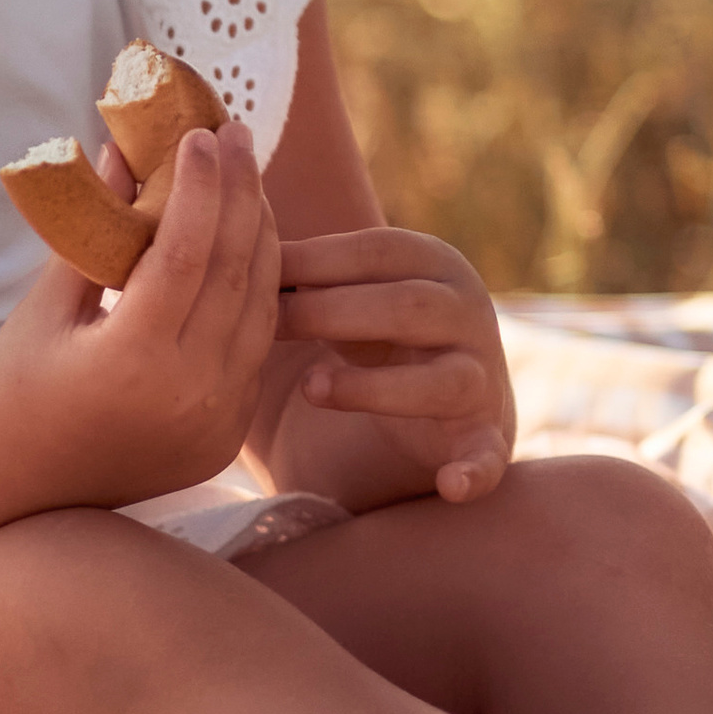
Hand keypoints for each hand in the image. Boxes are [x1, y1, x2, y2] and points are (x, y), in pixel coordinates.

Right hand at [0, 120, 281, 515]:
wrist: (21, 489)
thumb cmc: (17, 386)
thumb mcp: (45, 304)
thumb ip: (92, 228)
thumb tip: (123, 147)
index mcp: (133, 359)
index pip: (188, 250)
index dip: (201, 185)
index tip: (201, 133)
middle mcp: (188, 391)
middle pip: (237, 271)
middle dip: (242, 194)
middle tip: (237, 137)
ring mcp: (216, 417)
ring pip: (261, 306)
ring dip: (261, 237)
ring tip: (246, 180)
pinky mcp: (228, 433)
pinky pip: (256, 346)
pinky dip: (256, 290)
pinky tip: (245, 245)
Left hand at [274, 227, 515, 503]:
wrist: (437, 409)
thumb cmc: (368, 336)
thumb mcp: (340, 295)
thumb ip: (299, 269)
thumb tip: (225, 226)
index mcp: (432, 263)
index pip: (376, 251)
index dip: (314, 260)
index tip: (253, 272)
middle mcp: (467, 313)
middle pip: (407, 306)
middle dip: (333, 314)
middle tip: (268, 326)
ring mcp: (481, 377)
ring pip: (441, 380)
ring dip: (373, 388)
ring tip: (311, 389)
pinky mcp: (485, 438)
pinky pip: (486, 456)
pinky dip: (473, 472)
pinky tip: (450, 487)